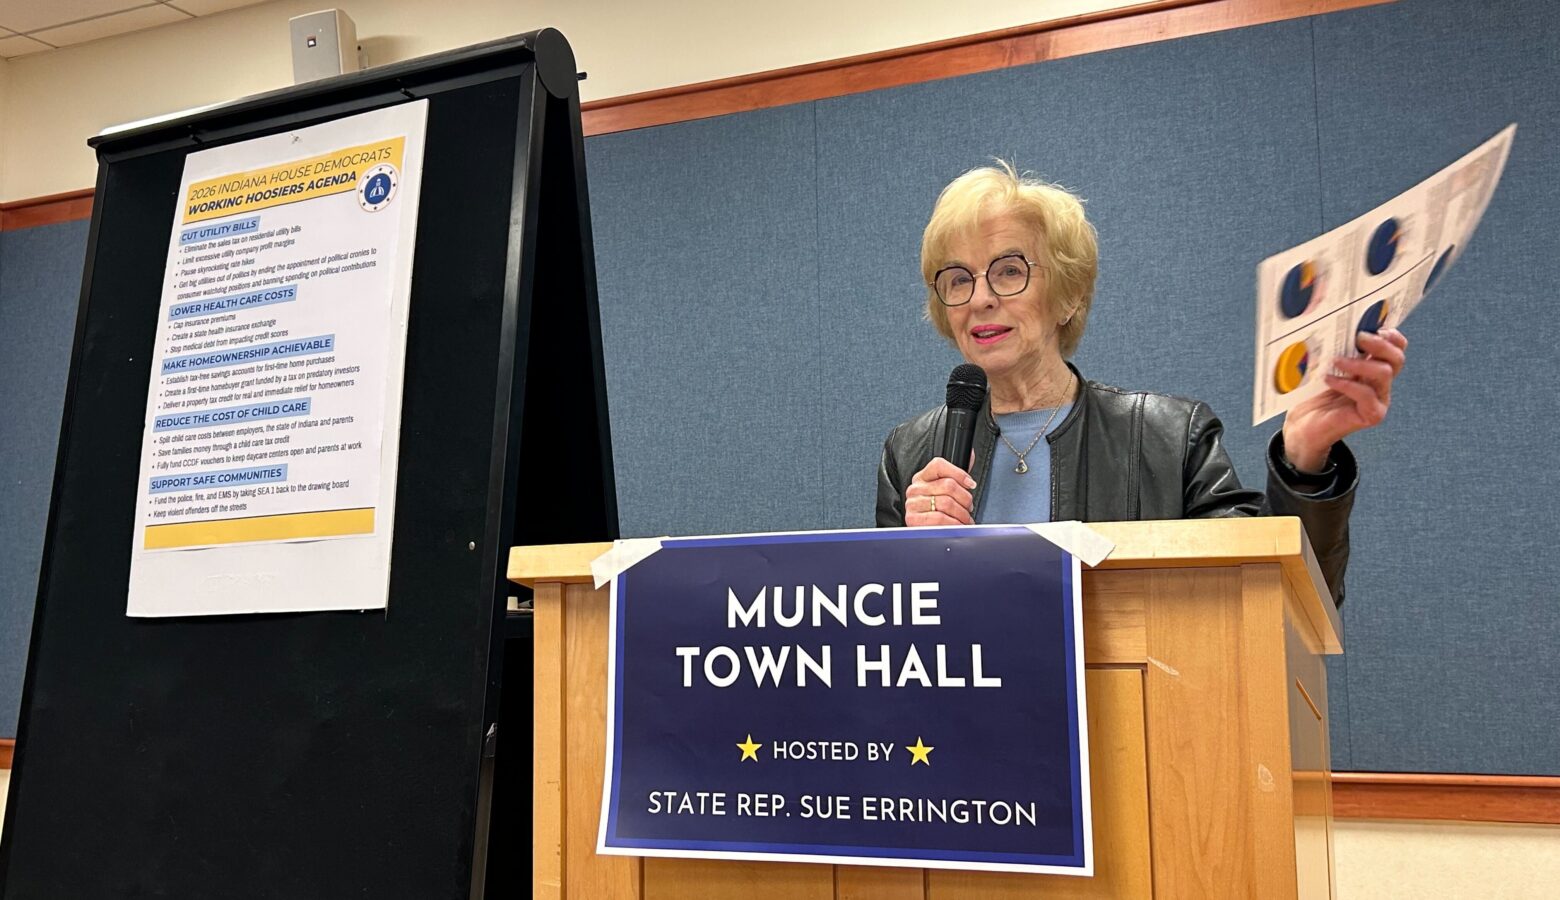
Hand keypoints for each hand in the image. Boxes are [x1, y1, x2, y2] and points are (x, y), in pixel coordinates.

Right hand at [904, 457, 976, 525]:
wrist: (922, 534)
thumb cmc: (935, 512)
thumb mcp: (943, 492)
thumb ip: (956, 475)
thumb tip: (972, 455)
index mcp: (922, 478)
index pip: (939, 465)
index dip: (959, 473)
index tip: (971, 484)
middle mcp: (915, 489)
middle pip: (948, 485)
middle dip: (965, 499)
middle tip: (969, 507)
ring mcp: (913, 504)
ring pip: (946, 503)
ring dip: (962, 514)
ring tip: (965, 519)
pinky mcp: (913, 520)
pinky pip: (940, 518)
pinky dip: (954, 524)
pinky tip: (958, 526)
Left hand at [1282, 328, 1407, 471]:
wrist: (1303, 427)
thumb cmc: (1313, 396)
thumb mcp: (1326, 367)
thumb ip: (1338, 351)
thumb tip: (1333, 324)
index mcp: (1373, 369)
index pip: (1396, 348)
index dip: (1391, 336)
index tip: (1373, 327)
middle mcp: (1381, 384)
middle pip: (1396, 358)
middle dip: (1379, 344)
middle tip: (1358, 338)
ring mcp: (1379, 400)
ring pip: (1384, 373)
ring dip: (1360, 363)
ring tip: (1337, 361)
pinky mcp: (1372, 415)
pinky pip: (1367, 395)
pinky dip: (1347, 384)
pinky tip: (1329, 380)